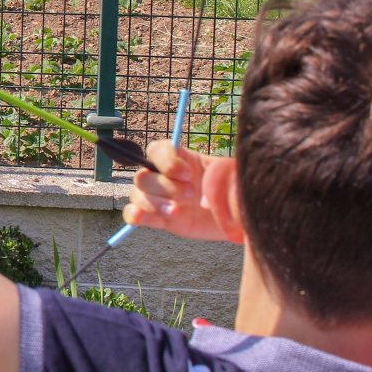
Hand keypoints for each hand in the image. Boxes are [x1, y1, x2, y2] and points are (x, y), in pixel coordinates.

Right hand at [123, 142, 240, 243]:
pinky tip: (141, 219)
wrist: (238, 221)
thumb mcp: (233, 177)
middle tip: (190, 195)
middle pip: (143, 175)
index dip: (166, 160)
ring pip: (137, 194)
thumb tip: (211, 182)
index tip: (187, 174)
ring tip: (176, 212)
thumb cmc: (235, 193)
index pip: (157, 150)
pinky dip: (133, 215)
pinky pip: (133, 214)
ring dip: (153, 203)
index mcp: (181, 160)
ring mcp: (159, 198)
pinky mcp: (159, 219)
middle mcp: (164, 177)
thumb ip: (222, 174)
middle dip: (164, 187)